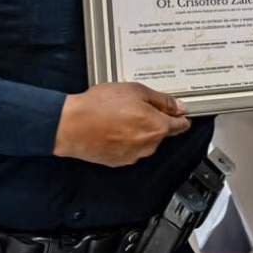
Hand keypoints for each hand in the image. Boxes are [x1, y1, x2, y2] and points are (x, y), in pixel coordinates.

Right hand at [53, 82, 191, 166]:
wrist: (71, 125)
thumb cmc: (100, 106)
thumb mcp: (136, 91)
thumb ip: (162, 100)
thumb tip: (179, 107)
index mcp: (157, 127)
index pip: (181, 125)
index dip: (181, 116)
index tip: (179, 113)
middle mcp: (149, 145)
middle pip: (161, 132)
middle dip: (153, 120)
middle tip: (136, 107)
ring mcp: (134, 156)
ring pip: (144, 141)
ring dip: (138, 131)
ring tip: (119, 116)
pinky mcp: (119, 161)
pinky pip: (129, 149)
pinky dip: (125, 140)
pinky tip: (112, 128)